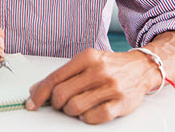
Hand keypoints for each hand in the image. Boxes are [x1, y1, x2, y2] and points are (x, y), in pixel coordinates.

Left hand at [25, 48, 160, 123]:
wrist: (142, 67)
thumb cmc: (110, 66)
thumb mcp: (87, 62)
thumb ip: (64, 74)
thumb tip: (37, 89)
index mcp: (87, 57)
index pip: (55, 78)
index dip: (40, 93)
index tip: (32, 103)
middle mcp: (98, 70)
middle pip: (62, 94)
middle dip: (56, 104)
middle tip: (60, 105)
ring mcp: (111, 87)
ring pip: (76, 107)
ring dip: (71, 111)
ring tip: (76, 107)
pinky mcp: (121, 103)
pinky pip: (95, 117)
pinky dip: (87, 118)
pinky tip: (88, 112)